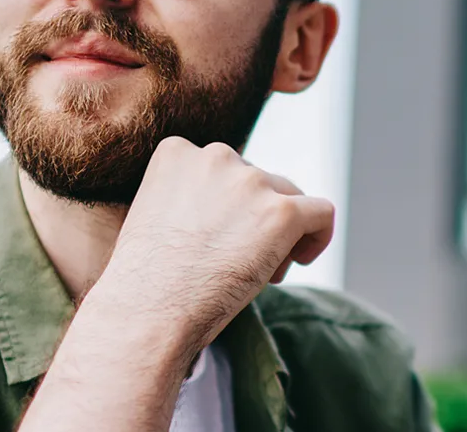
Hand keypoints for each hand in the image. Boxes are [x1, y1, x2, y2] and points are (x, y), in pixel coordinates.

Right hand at [92, 136, 335, 346]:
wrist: (148, 313)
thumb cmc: (145, 283)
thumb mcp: (153, 216)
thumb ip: (188, 198)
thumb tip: (228, 211)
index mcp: (177, 152)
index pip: (224, 170)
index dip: (227, 207)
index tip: (217, 240)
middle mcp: (216, 156)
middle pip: (258, 182)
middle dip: (254, 220)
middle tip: (236, 263)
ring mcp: (251, 182)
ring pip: (289, 198)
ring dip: (280, 233)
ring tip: (260, 274)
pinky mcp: (281, 212)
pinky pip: (321, 212)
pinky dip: (318, 235)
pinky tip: (300, 261)